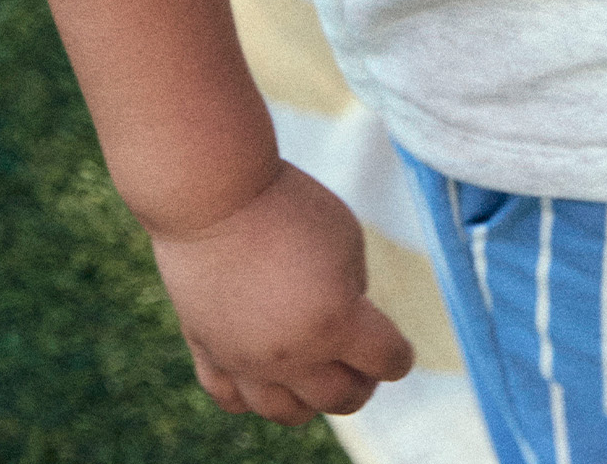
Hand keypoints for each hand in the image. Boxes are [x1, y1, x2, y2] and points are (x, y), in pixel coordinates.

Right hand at [150, 162, 413, 424]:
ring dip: (312, 398)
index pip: (386, 361)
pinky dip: (254, 395)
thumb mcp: (347, 238)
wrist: (213, 193)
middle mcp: (292, 357)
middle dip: (361, 383)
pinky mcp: (208, 353)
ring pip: (288, 412)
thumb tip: (350, 324)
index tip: (398, 349)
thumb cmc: (287, 204)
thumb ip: (355, 290)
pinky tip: (265, 374)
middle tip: (361, 364)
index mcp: (336, 324)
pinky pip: (233, 399)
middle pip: (341, 398)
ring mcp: (246, 362)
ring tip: (317, 373)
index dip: (398, 355)